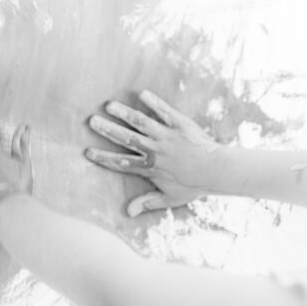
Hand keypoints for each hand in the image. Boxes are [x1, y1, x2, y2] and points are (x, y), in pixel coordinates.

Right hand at [85, 89, 220, 216]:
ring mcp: (166, 135)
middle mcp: (155, 149)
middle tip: (91, 121)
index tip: (88, 152)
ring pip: (141, 122)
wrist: (218, 171)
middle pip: (127, 139)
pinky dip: (153, 102)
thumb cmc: (194, 185)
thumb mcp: (170, 198)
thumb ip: (148, 203)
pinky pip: (164, 111)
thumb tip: (128, 212)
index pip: (122, 163)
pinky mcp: (180, 124)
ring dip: (124, 113)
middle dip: (107, 130)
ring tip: (109, 105)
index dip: (104, 158)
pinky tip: (141, 92)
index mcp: (151, 167)